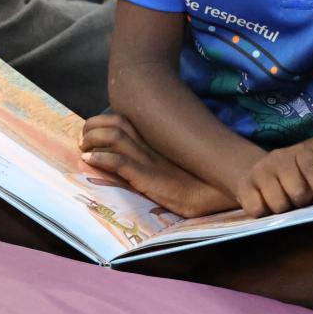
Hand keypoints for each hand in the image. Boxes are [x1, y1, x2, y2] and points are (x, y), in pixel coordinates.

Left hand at [80, 113, 234, 218]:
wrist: (230, 191)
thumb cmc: (207, 183)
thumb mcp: (178, 172)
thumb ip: (160, 164)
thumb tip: (138, 163)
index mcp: (158, 144)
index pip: (125, 122)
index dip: (103, 122)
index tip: (90, 133)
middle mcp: (153, 148)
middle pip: (116, 124)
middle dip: (91, 128)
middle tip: (82, 140)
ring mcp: (153, 162)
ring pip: (115, 138)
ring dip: (93, 140)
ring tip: (83, 148)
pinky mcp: (153, 179)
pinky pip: (124, 164)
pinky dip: (104, 159)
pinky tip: (91, 159)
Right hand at [233, 144, 312, 217]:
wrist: (257, 174)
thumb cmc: (294, 178)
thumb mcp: (312, 174)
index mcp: (301, 153)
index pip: (312, 168)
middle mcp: (279, 157)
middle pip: (297, 191)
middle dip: (301, 202)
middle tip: (298, 202)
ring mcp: (259, 170)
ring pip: (278, 204)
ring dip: (283, 210)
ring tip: (282, 204)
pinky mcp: (243, 186)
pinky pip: (258, 209)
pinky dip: (264, 213)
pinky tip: (265, 205)